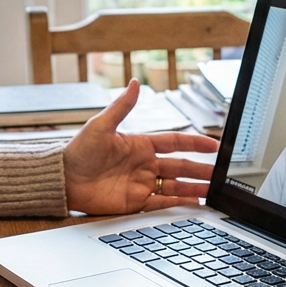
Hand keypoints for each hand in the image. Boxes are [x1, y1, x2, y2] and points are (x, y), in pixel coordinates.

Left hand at [62, 80, 218, 214]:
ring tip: (214, 191)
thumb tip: (135, 82)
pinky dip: (179, 204)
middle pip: (181, 166)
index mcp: (141, 144)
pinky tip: (195, 204)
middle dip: (202, 169)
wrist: (63, 179)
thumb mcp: (101, 125)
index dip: (196, 143)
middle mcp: (144, 164)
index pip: (175, 142)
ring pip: (176, 185)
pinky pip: (162, 202)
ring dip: (195, 188)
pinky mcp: (135, 202)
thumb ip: (122, 106)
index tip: (215, 145)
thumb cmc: (78, 150)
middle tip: (221, 173)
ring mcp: (141, 183)